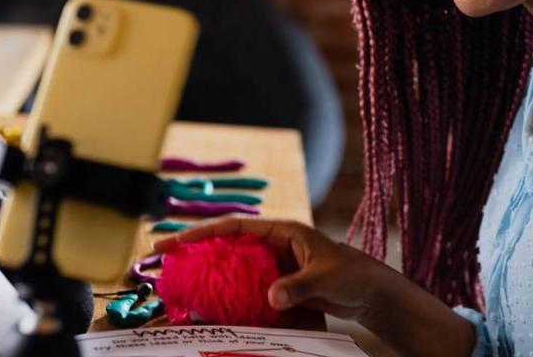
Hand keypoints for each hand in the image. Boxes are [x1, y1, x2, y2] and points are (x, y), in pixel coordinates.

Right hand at [153, 217, 397, 322]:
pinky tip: (211, 305)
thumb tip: (270, 297)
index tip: (173, 240)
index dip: (202, 232)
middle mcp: (273, 246)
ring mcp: (273, 266)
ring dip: (208, 274)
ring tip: (179, 283)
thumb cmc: (353, 275)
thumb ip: (297, 286)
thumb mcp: (325, 277)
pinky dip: (228, 295)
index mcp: (282, 231)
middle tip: (161, 259)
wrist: (371, 294)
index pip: (234, 227)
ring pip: (232, 268)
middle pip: (226, 245)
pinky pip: (245, 288)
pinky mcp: (277, 285)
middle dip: (195, 251)